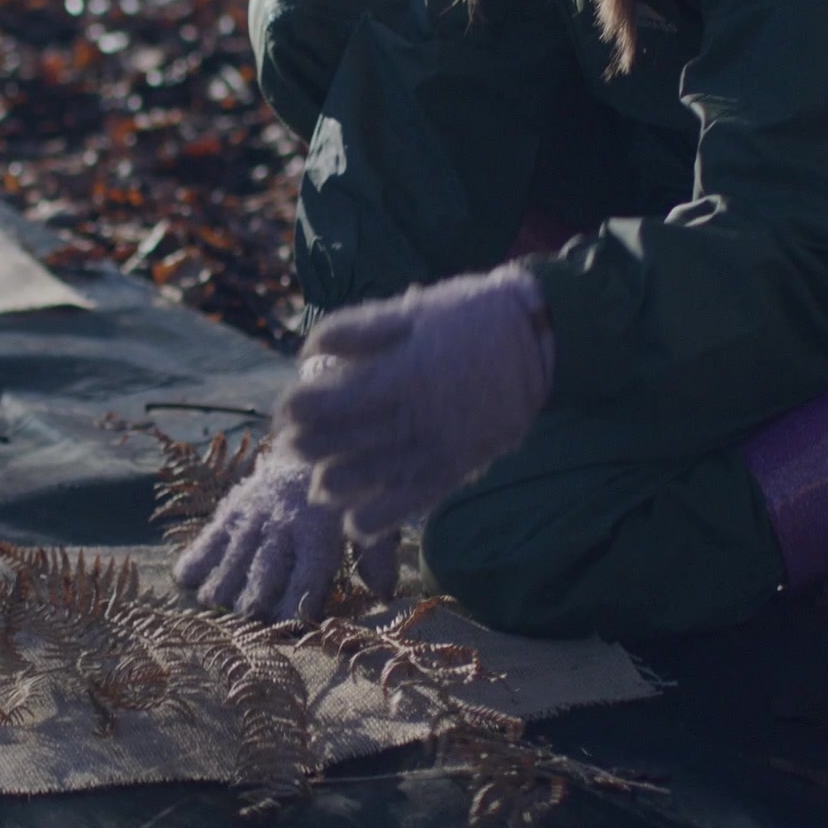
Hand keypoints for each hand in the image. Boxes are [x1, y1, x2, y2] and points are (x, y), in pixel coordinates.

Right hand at [172, 362, 398, 621]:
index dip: (293, 609)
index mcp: (320, 533)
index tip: (285, 626)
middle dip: (252, 600)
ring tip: (213, 602)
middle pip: (263, 572)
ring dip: (221, 585)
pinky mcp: (234, 507)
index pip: (305, 579)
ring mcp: (255, 516)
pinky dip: (196, 558)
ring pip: (232, 557)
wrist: (311, 443)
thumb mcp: (367, 519)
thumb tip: (385, 592)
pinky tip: (188, 577)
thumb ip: (378, 556)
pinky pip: (209, 535)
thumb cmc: (345, 496)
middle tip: (245, 617)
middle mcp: (284, 526)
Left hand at [280, 265, 554, 541]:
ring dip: (332, 484)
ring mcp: (436, 450)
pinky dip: (373, 518)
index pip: (330, 405)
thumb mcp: (411, 309)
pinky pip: (406, 507)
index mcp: (401, 375)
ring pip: (366, 483)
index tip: (288, 408)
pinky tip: (353, 517)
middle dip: (306, 446)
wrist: (538, 343)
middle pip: (339, 446)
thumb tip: (309, 352)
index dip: (298, 411)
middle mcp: (416, 419)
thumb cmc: (468, 317)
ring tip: (320, 481)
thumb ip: (357, 329)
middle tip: (293, 443)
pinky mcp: (454, 472)